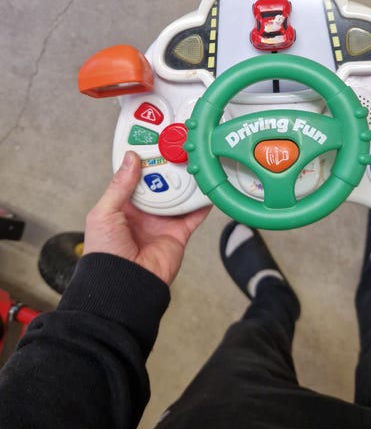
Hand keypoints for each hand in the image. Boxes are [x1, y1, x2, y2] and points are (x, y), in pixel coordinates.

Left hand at [83, 151, 210, 284]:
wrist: (124, 286)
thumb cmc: (105, 255)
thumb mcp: (105, 213)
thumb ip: (120, 185)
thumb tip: (131, 158)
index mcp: (123, 205)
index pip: (136, 176)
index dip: (145, 160)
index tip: (154, 142)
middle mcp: (144, 212)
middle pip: (160, 182)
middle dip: (168, 167)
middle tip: (178, 147)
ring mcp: (162, 222)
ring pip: (178, 194)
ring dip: (186, 180)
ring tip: (194, 161)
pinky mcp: (179, 233)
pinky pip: (194, 214)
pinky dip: (202, 202)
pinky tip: (208, 187)